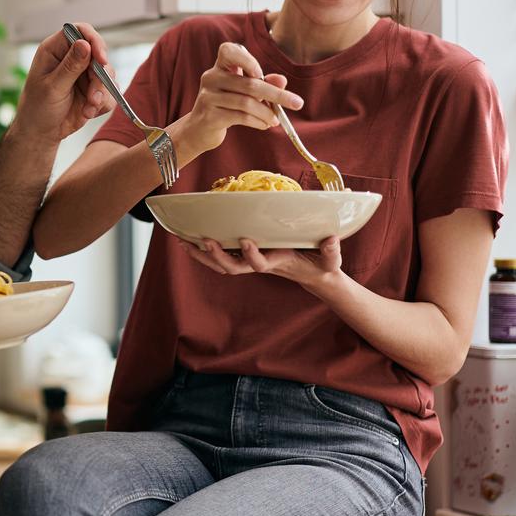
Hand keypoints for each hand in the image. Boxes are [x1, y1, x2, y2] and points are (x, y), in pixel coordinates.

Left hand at [11, 22, 117, 142]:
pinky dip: (102, 103)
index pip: (80, 31)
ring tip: (88, 107)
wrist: (41, 133)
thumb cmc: (37, 108)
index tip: (101, 59)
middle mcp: (71, 57)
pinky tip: (88, 112)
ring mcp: (84, 73)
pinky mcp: (94, 89)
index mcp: (55, 50)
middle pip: (99, 54)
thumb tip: (85, 44)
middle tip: (93, 97)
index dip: (94, 41)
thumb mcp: (52, 88)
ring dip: (101, 93)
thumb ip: (70, 67)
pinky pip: (110, 91)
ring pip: (108, 74)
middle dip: (100, 77)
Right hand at [172, 42, 303, 155]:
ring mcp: (208, 97)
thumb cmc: (226, 105)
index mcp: (219, 67)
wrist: (199, 129)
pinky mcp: (209, 116)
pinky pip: (240, 117)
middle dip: (277, 94)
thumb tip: (282, 81)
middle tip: (297, 103)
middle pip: (249, 83)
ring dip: (267, 113)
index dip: (246, 59)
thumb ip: (263, 84)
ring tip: (276, 120)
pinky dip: (257, 121)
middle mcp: (211, 78)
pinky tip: (264, 125)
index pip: (228, 50)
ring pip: (246, 103)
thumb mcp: (245, 92)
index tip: (260, 73)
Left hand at [185, 235, 342, 289]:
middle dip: (218, 256)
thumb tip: (331, 239)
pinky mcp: (248, 257)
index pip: (260, 264)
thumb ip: (331, 252)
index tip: (246, 240)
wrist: (314, 276)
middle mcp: (260, 264)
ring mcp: (251, 262)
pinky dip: (205, 252)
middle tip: (205, 240)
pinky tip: (190, 241)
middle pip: (233, 268)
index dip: (252, 255)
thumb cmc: (321, 266)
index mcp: (278, 263)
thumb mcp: (330, 261)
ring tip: (184, 242)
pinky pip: (222, 257)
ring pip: (222, 265)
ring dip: (203, 255)